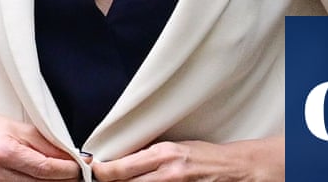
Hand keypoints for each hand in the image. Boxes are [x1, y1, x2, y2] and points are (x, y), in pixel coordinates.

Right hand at [0, 104, 81, 181]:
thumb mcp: (20, 127)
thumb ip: (46, 142)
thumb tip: (69, 154)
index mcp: (5, 152)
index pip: (45, 168)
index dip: (68, 169)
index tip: (80, 166)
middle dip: (64, 179)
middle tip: (77, 173)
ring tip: (62, 175)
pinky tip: (43, 180)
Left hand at [90, 137, 282, 181]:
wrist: (235, 168)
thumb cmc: (205, 156)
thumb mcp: (174, 148)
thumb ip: (148, 156)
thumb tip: (121, 161)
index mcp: (163, 155)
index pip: (120, 168)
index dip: (100, 173)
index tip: (92, 173)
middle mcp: (167, 173)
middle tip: (101, 181)